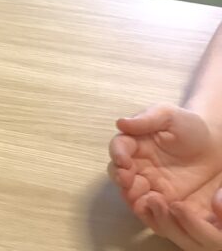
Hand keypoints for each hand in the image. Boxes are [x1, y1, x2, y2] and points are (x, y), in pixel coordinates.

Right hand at [109, 104, 221, 248]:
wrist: (217, 147)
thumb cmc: (190, 127)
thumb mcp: (169, 116)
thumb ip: (147, 119)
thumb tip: (121, 122)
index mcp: (135, 144)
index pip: (119, 148)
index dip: (117, 153)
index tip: (122, 159)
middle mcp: (137, 166)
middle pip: (118, 175)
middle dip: (120, 178)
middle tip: (127, 179)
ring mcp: (151, 186)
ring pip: (132, 196)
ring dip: (133, 197)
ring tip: (146, 195)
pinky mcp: (166, 202)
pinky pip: (153, 212)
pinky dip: (151, 213)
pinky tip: (161, 206)